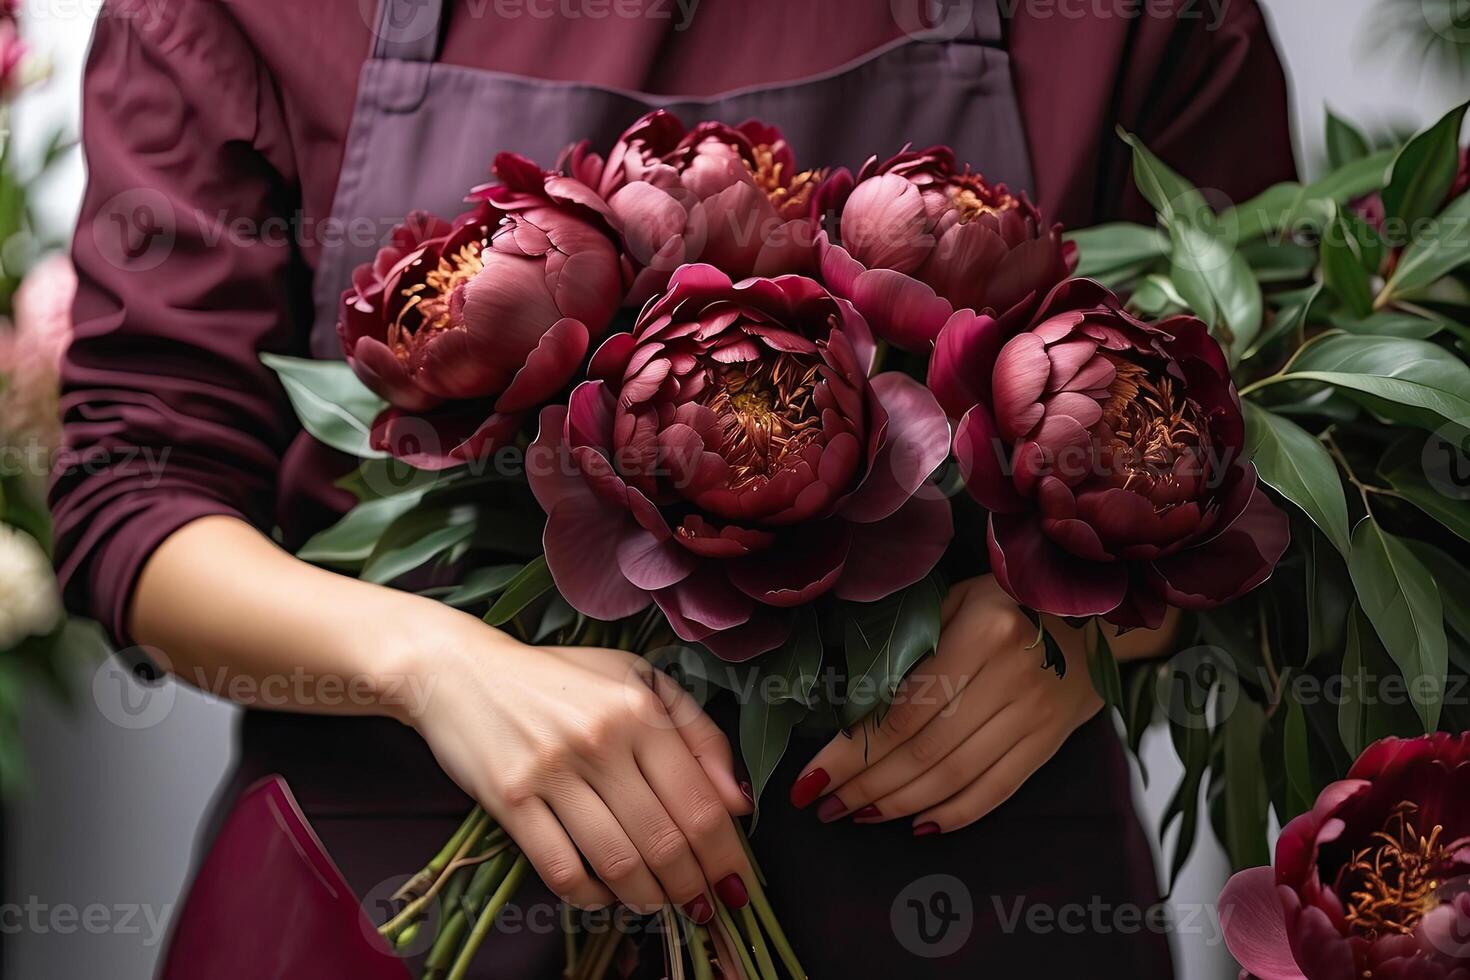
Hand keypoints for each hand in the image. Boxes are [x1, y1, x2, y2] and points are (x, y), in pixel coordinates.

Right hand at [400, 604, 752, 919]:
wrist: (461, 671)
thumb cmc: (560, 678)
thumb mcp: (637, 680)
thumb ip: (697, 732)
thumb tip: (738, 800)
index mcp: (639, 709)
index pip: (700, 800)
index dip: (726, 853)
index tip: (736, 881)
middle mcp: (600, 739)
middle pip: (665, 838)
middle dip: (692, 884)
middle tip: (701, 903)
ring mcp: (551, 771)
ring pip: (618, 860)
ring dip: (647, 896)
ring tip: (657, 902)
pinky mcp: (508, 800)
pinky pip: (561, 868)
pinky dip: (590, 895)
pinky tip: (603, 894)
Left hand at [790, 575, 1106, 834]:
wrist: (1098, 615)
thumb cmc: (1009, 601)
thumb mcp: (959, 598)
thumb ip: (914, 643)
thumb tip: (852, 700)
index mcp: (981, 632)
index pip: (903, 710)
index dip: (853, 751)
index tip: (812, 777)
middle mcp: (1010, 676)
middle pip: (925, 750)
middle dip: (866, 785)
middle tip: (825, 804)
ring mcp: (1033, 713)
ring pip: (957, 776)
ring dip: (900, 803)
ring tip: (858, 814)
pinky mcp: (1049, 740)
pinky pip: (998, 789)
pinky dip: (956, 814)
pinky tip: (918, 825)